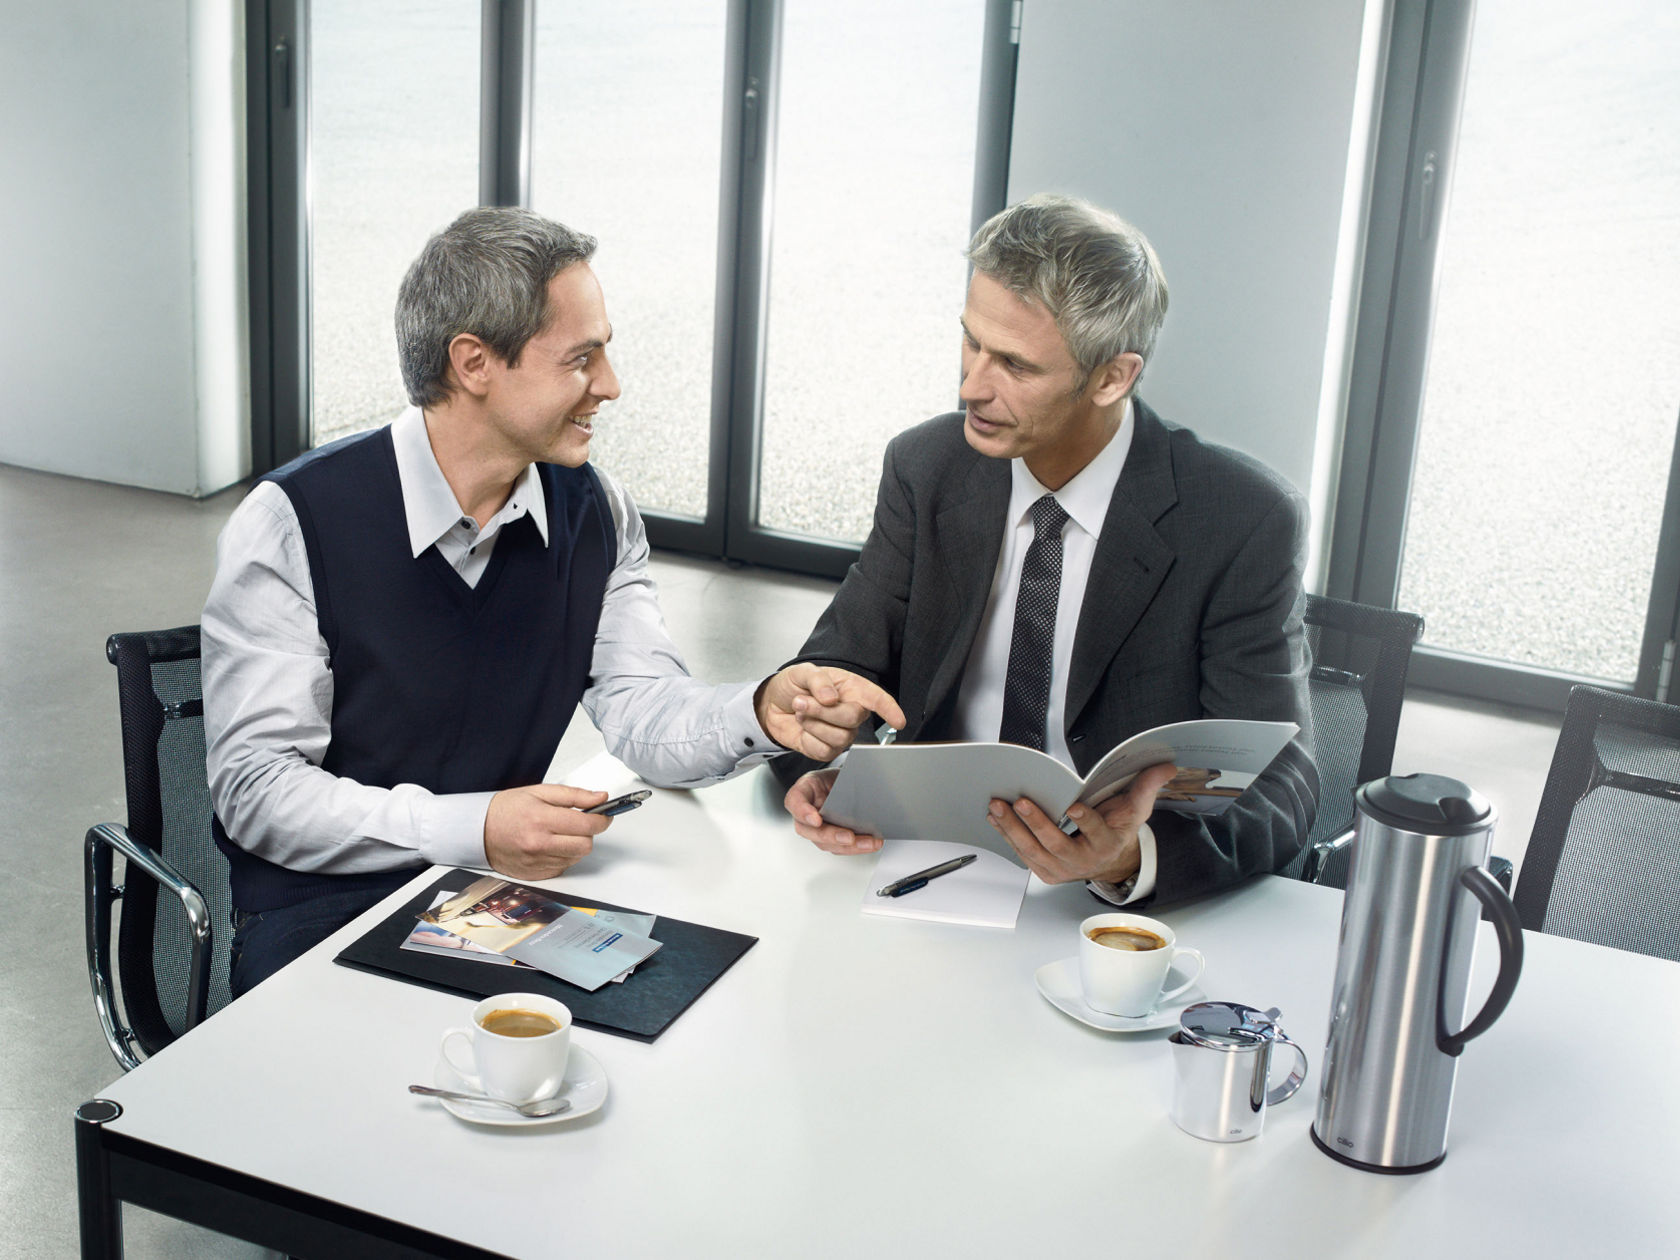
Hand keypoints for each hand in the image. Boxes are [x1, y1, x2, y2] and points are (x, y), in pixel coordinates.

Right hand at [483, 784, 611, 880]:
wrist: (478, 830)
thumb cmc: (506, 809)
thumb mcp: (539, 792)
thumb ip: (574, 795)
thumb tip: (600, 797)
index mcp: (541, 820)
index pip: (587, 825)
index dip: (602, 819)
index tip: (605, 815)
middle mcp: (539, 844)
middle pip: (585, 845)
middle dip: (588, 833)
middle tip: (579, 823)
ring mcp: (537, 862)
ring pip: (576, 858)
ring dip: (575, 845)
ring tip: (559, 833)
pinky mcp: (535, 875)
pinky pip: (563, 868)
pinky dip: (563, 856)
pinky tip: (551, 845)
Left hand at [755, 664, 906, 761]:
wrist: (773, 705)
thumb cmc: (793, 686)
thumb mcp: (801, 672)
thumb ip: (818, 680)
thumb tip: (831, 697)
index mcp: (851, 689)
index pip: (877, 699)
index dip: (889, 710)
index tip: (898, 721)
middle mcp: (850, 711)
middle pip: (853, 718)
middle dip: (823, 711)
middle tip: (801, 701)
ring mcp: (841, 732)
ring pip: (840, 737)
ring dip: (813, 723)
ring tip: (801, 712)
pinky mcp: (827, 749)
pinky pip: (824, 750)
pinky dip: (808, 738)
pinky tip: (804, 728)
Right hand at [783, 768, 882, 854]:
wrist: (846, 787)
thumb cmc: (837, 778)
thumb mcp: (836, 771)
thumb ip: (841, 778)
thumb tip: (860, 784)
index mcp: (803, 791)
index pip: (795, 802)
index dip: (804, 812)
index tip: (817, 820)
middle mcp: (805, 813)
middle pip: (809, 830)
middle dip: (831, 836)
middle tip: (849, 837)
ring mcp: (815, 829)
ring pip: (825, 843)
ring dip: (849, 846)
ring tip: (869, 842)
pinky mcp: (829, 839)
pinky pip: (839, 848)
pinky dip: (856, 848)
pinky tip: (870, 843)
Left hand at [986, 762, 1178, 884]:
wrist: (1108, 860)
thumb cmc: (1117, 829)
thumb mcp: (1136, 808)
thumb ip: (1147, 786)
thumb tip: (1167, 766)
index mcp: (1107, 843)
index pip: (1097, 832)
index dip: (1086, 821)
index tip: (1075, 807)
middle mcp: (1083, 861)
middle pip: (1057, 845)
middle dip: (1037, 823)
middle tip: (1021, 802)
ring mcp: (1061, 869)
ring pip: (1034, 851)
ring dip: (1013, 829)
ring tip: (997, 806)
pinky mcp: (1044, 871)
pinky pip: (1023, 854)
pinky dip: (1007, 835)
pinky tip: (995, 817)